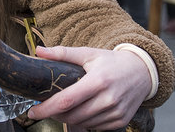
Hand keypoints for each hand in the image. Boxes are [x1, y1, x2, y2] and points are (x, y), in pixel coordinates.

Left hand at [26, 45, 150, 129]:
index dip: (46, 108)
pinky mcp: (120, 121)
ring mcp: (115, 112)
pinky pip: (95, 127)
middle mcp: (108, 99)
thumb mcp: (88, 53)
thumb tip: (39, 51)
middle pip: (72, 116)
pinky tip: (81, 110)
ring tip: (62, 108)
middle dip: (54, 114)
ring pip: (82, 124)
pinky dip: (84, 122)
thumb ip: (62, 53)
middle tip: (46, 107)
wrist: (142, 72)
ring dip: (68, 119)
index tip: (32, 111)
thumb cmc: (111, 61)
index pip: (66, 100)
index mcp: (98, 81)